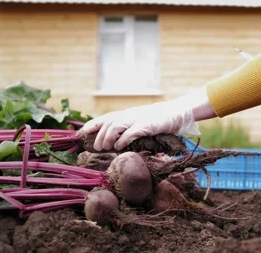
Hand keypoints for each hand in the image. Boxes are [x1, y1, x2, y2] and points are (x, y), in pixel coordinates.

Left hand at [79, 87, 213, 150]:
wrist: (178, 112)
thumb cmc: (160, 120)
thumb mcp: (142, 121)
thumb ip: (130, 128)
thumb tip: (117, 142)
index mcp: (128, 114)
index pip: (107, 117)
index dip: (94, 123)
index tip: (82, 132)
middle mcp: (131, 114)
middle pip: (109, 122)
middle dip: (100, 134)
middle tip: (96, 147)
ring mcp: (139, 119)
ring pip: (117, 125)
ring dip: (108, 136)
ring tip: (104, 147)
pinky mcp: (148, 125)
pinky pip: (132, 131)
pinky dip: (123, 139)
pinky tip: (119, 146)